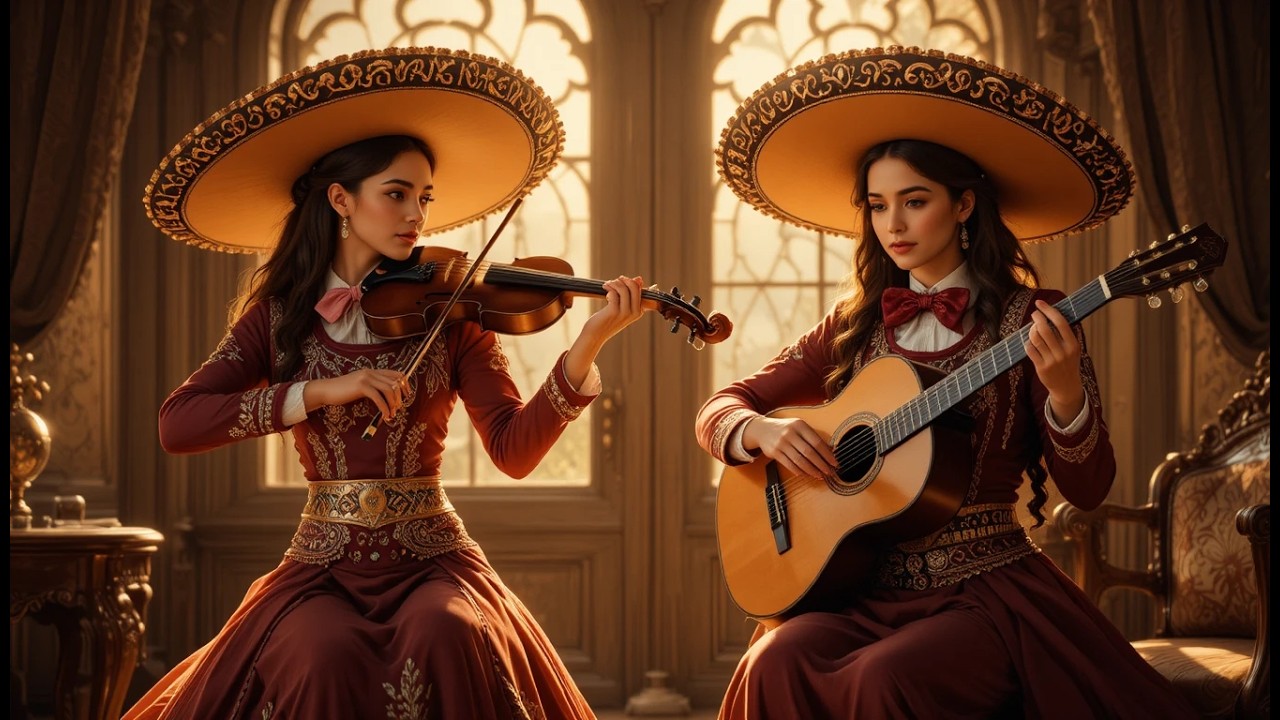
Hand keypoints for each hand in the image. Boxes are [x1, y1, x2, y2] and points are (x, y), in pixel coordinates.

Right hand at [305, 369, 408, 418]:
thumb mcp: (361, 387)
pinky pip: (378, 397)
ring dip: (393, 404)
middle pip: (395, 382)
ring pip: (389, 389)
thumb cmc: (343, 392)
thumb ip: (373, 388)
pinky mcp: (361, 386)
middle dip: (400, 398)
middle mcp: (371, 372)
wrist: (326, 390)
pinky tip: (384, 415)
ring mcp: (366, 378)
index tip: (406, 396)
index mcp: (373, 371)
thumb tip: (388, 399)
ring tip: (391, 414)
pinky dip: (384, 408)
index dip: (405, 385)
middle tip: (397, 410)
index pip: (396, 374)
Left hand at [562, 276, 646, 388]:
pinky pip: (614, 293)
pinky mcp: (614, 311)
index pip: (640, 290)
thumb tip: (639, 278)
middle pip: (634, 286)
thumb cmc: (608, 320)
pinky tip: (605, 288)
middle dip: (623, 280)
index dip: (631, 281)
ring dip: (614, 283)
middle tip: (614, 281)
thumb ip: (630, 293)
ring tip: (607, 284)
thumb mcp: (622, 307)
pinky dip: (609, 287)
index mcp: (639, 311)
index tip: (621, 281)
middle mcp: (634, 312)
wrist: (595, 335)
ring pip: (623, 288)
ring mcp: (625, 312)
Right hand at [742, 416, 837, 479]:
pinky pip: (789, 464)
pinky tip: (806, 474)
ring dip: (811, 470)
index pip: (816, 442)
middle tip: (829, 472)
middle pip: (809, 452)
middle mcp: (790, 433)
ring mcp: (781, 443)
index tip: (834, 462)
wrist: (762, 429)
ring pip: (800, 460)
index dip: (827, 454)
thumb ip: (812, 436)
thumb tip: (830, 451)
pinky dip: (799, 471)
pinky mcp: (774, 452)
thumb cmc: (785, 428)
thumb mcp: (798, 426)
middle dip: (821, 464)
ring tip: (819, 475)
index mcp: (799, 425)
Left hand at [1025, 299, 1084, 423]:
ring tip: (1033, 328)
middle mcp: (1063, 352)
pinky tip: (1030, 341)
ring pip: (1036, 339)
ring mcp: (1052, 361)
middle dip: (1037, 318)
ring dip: (1031, 330)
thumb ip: (1065, 335)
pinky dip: (1028, 342)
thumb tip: (1050, 314)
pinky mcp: (1041, 367)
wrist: (1067, 387)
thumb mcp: (1073, 349)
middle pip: (1045, 329)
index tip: (1040, 303)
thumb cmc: (1068, 363)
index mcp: (1073, 345)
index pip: (1061, 322)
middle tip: (1034, 314)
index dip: (1049, 310)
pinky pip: (1030, 350)